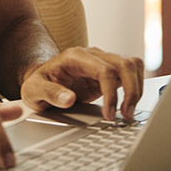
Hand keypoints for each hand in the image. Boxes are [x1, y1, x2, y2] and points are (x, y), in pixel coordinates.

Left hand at [20, 47, 143, 120]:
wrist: (40, 81)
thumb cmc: (37, 83)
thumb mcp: (34, 90)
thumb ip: (50, 93)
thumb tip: (68, 99)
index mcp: (75, 57)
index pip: (104, 70)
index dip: (111, 93)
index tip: (109, 114)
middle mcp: (91, 56)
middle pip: (124, 64)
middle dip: (131, 91)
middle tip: (125, 115)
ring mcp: (102, 62)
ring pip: (132, 66)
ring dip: (136, 89)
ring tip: (127, 113)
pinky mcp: (108, 73)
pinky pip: (130, 74)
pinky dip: (135, 89)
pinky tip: (128, 106)